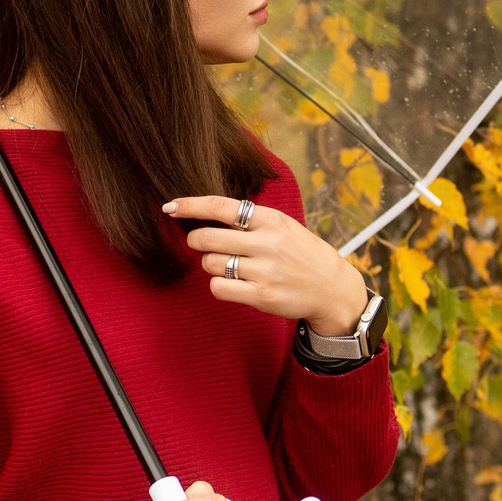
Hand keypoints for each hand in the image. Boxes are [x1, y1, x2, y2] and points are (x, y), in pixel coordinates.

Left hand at [164, 194, 369, 335]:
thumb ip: (249, 220)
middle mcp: (267, 243)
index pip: (220, 207)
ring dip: (211, 265)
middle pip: (207, 237)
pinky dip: (218, 285)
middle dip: (196, 240)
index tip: (170, 206)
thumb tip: (205, 213)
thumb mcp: (283, 226)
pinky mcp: (261, 295)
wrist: (331, 288)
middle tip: (201, 244)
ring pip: (210, 264)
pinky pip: (218, 287)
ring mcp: (264, 271)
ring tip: (230, 265)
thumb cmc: (301, 253)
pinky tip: (232, 282)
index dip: (190, 205)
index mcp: (271, 219)